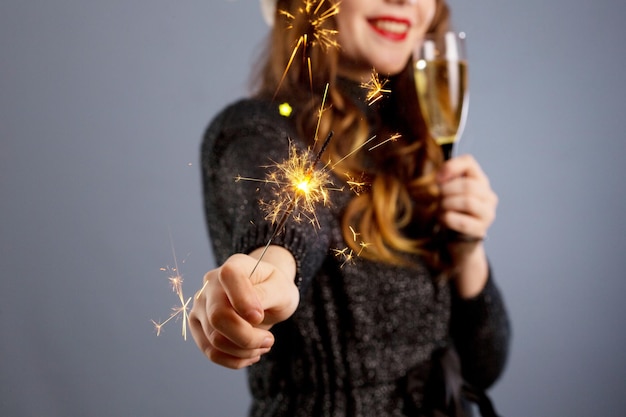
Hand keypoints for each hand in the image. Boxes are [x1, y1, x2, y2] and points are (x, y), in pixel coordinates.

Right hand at [189, 246, 298, 368]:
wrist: (266, 295)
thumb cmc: (275, 289)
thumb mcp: (282, 289)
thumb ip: (266, 295)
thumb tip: (249, 315)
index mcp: (234, 266)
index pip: (229, 277)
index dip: (244, 301)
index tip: (260, 315)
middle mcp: (211, 284)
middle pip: (218, 317)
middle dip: (247, 338)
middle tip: (269, 340)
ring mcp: (200, 305)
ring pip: (214, 340)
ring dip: (244, 351)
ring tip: (263, 346)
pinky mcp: (198, 326)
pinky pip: (211, 352)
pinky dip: (234, 360)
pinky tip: (251, 354)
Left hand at [437, 154, 497, 239]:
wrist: (458, 237)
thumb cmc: (453, 209)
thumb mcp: (449, 191)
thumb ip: (446, 179)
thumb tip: (439, 177)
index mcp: (480, 181)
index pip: (469, 162)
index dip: (451, 167)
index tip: (437, 179)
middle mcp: (488, 196)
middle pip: (468, 185)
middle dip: (447, 191)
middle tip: (438, 197)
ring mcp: (487, 213)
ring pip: (468, 202)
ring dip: (447, 204)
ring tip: (440, 208)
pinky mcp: (481, 229)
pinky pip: (463, 222)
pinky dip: (448, 219)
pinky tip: (443, 218)